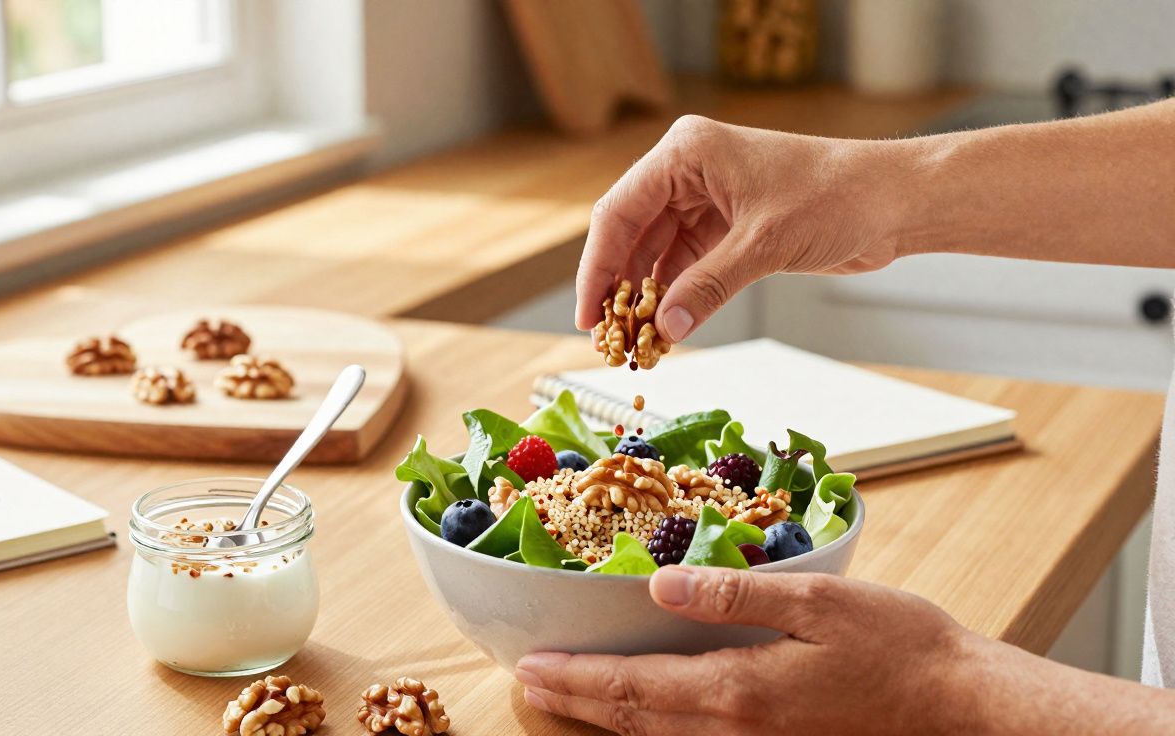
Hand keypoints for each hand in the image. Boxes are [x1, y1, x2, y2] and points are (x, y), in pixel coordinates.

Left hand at [515, 565, 983, 734]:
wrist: (964, 712)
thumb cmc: (902, 651)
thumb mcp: (819, 603)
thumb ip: (734, 596)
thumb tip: (661, 586)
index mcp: (739, 693)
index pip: (633, 689)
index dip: (576, 679)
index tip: (530, 668)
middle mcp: (737, 734)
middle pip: (635, 721)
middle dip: (578, 702)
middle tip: (531, 684)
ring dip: (611, 720)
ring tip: (572, 696)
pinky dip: (658, 730)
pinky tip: (649, 715)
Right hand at [574, 115, 907, 341]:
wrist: (896, 201)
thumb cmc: (837, 196)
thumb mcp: (764, 243)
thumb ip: (709, 286)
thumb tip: (666, 329)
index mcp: (686, 152)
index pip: (619, 212)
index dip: (598, 268)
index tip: (586, 315)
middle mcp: (688, 172)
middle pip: (631, 235)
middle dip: (619, 289)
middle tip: (607, 340)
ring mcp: (707, 200)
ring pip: (657, 255)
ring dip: (646, 299)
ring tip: (635, 345)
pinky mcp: (728, 228)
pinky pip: (687, 266)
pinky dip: (676, 298)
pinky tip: (666, 330)